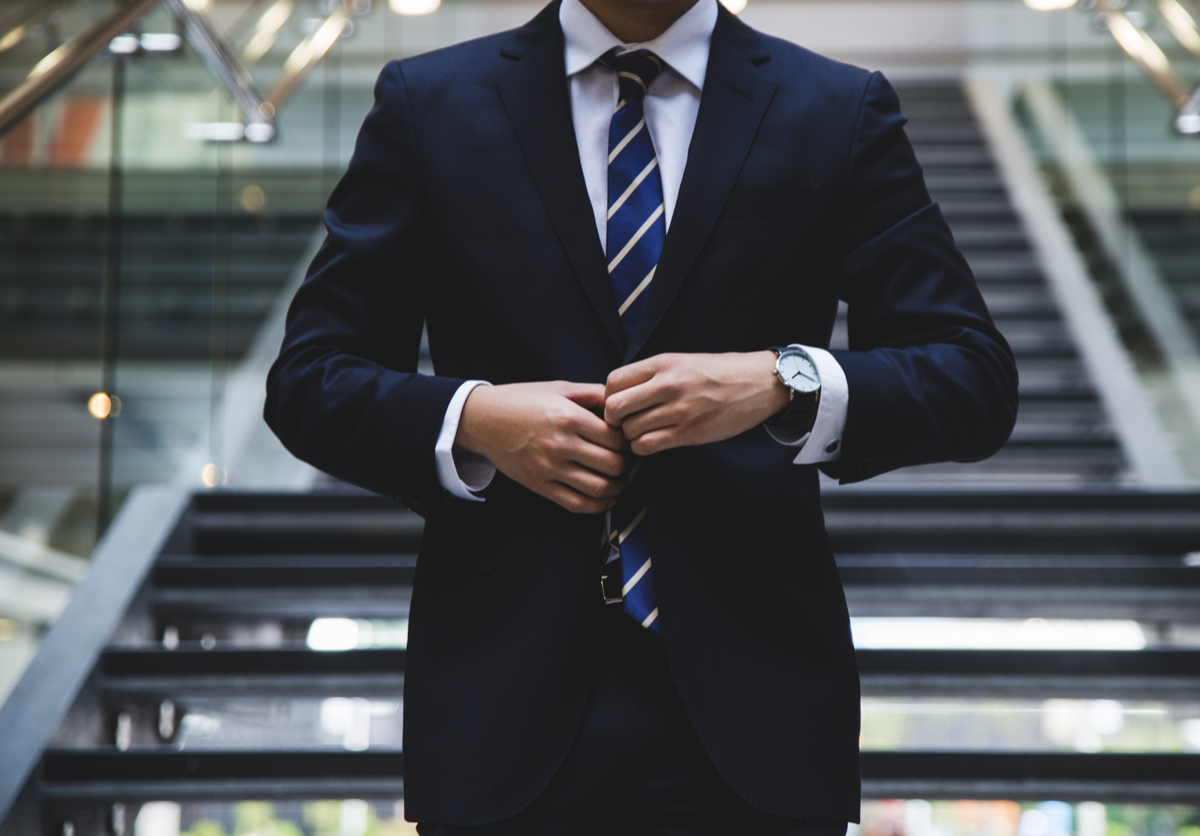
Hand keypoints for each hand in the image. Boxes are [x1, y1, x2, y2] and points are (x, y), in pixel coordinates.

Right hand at [455, 381, 631, 513]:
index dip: (628, 441)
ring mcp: (549, 468)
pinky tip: (606, 499)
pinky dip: (598, 506)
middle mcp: (561, 444)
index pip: (616, 438)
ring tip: (620, 480)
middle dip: (626, 465)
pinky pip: (576, 503)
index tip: (628, 441)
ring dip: (617, 487)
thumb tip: (621, 402)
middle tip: (627, 461)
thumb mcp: (559, 388)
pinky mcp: (539, 485)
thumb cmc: (522, 400)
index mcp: (569, 417)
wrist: (482, 419)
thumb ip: (593, 393)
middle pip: (613, 465)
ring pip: (598, 488)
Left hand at [604, 352, 788, 455]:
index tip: (620, 404)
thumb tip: (618, 393)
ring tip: (643, 432)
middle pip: (614, 408)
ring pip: (630, 430)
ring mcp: (679, 410)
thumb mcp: (681, 361)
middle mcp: (668, 385)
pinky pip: (648, 445)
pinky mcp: (690, 432)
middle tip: (625, 423)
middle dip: (614, 420)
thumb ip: (651, 375)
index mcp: (663, 363)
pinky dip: (643, 448)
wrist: (757, 383)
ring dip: (631, 436)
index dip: (609, 397)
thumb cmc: (717, 373)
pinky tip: (653, 442)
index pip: (613, 381)